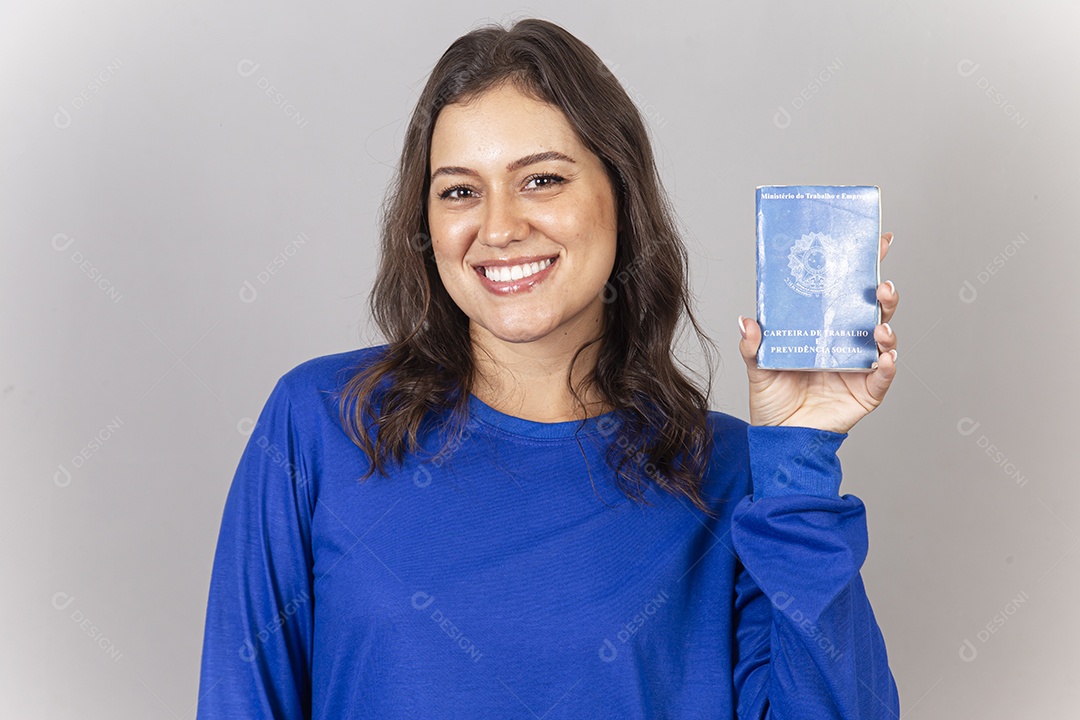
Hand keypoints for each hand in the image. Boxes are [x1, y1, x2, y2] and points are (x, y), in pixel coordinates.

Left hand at [737, 232, 898, 433]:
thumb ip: (753, 345)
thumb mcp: (757, 367)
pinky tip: (885, 358)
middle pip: (873, 310)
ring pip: (884, 340)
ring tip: (879, 325)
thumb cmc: (773, 398)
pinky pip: (882, 377)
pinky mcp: (866, 392)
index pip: (847, 292)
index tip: (876, 241)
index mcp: (824, 328)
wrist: (779, 436)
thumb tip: (747, 321)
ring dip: (887, 328)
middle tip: (881, 285)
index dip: (864, 267)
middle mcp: (847, 342)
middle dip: (883, 294)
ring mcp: (860, 366)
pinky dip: (887, 366)